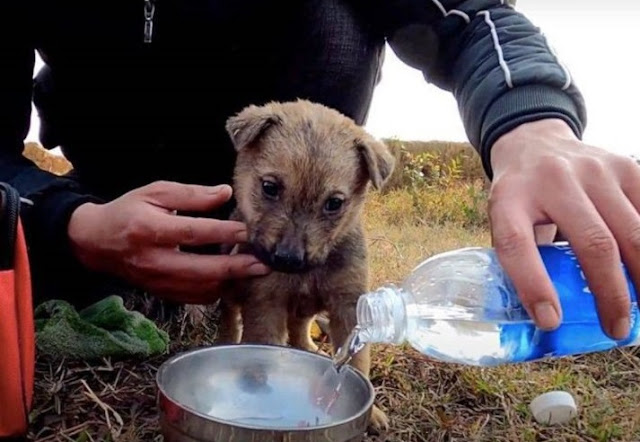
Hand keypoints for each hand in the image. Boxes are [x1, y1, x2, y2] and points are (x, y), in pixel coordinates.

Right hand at [67, 180, 269, 303]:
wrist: (96, 242)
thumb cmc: (128, 211)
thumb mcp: (155, 192)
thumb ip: (191, 194)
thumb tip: (226, 192)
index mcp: (148, 229)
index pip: (193, 232)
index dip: (223, 233)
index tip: (248, 231)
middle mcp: (153, 260)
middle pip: (201, 270)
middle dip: (236, 268)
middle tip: (264, 263)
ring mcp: (157, 281)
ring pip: (200, 288)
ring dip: (230, 280)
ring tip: (254, 270)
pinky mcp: (162, 293)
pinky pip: (195, 298)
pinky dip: (217, 290)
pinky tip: (233, 279)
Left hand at [489, 118, 639, 339]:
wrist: (533, 143)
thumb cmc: (520, 196)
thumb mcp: (507, 220)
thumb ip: (524, 258)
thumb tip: (552, 317)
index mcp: (510, 199)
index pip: (518, 244)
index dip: (534, 286)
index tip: (551, 321)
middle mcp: (553, 180)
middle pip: (593, 243)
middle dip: (611, 294)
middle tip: (616, 329)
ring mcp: (594, 170)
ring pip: (633, 232)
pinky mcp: (625, 167)